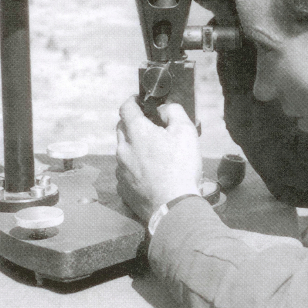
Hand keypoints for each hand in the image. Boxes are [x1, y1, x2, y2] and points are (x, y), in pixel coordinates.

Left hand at [116, 96, 201, 220]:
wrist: (174, 207)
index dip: (133, 101)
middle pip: (121, 128)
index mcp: (136, 132)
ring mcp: (121, 170)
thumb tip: (163, 109)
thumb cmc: (181, 168)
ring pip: (122, 150)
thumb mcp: (186, 131)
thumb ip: (173, 112)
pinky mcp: (122, 188)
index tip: (139, 101)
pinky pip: (125, 170)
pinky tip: (149, 173)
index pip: (126, 107)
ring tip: (152, 153)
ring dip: (133, 147)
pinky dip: (134, 167)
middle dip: (132, 123)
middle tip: (149, 126)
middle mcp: (123, 149)